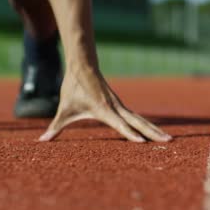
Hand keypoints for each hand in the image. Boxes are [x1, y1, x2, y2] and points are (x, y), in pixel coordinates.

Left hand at [39, 68, 171, 142]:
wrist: (83, 67)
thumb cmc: (73, 89)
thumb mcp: (64, 110)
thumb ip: (55, 128)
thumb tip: (41, 141)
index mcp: (103, 110)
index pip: (120, 124)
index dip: (130, 134)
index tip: (142, 143)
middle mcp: (116, 108)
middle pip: (139, 122)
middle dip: (153, 133)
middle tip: (168, 141)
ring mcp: (121, 107)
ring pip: (141, 120)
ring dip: (155, 129)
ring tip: (169, 139)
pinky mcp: (121, 106)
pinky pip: (137, 118)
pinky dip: (148, 125)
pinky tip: (156, 133)